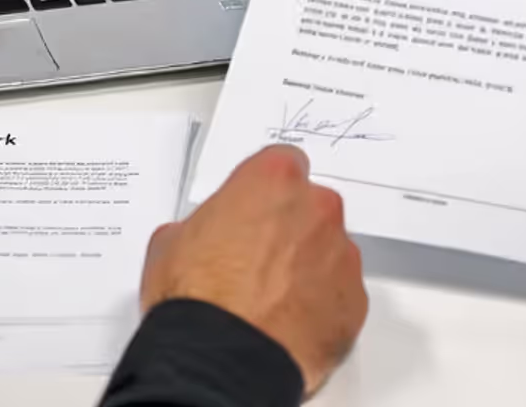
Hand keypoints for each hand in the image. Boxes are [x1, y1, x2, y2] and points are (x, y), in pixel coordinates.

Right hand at [141, 145, 367, 396]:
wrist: (220, 359)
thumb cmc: (196, 299)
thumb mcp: (171, 242)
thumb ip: (205, 223)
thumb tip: (205, 238)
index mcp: (274, 180)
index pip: (283, 164)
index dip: (266, 191)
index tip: (254, 210)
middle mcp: (317, 210)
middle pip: (312, 207)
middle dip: (290, 228)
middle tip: (258, 261)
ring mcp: (342, 256)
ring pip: (329, 251)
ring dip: (307, 268)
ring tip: (271, 301)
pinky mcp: (354, 302)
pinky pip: (341, 295)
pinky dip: (322, 306)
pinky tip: (288, 324)